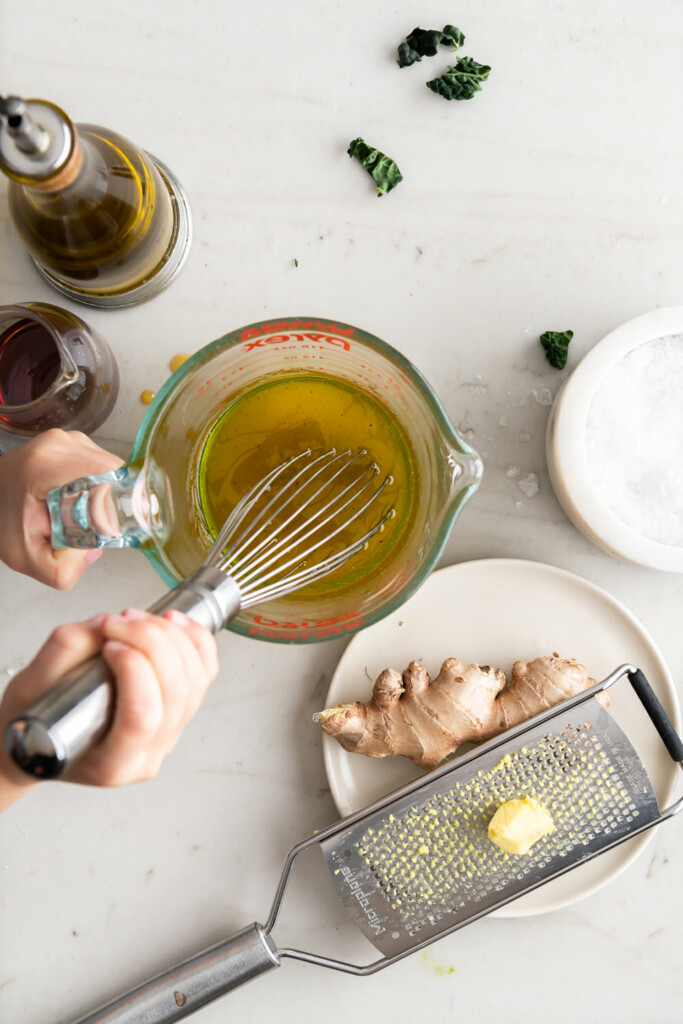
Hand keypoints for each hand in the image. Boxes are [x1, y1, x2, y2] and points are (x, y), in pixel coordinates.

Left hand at [0, 428, 122, 587]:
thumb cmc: (6, 523)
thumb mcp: (28, 559)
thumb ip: (64, 569)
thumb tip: (97, 548)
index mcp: (43, 466)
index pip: (105, 480)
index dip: (110, 510)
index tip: (98, 530)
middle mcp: (59, 444)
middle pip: (113, 477)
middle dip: (106, 508)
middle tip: (85, 525)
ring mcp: (69, 438)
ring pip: (112, 472)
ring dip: (104, 497)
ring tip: (77, 511)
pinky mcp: (76, 441)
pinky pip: (105, 466)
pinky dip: (99, 486)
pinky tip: (78, 497)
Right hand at [0, 609, 218, 809]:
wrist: (43, 736)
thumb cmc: (38, 723)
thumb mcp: (32, 688)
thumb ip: (67, 652)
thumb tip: (107, 624)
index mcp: (111, 764)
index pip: (143, 717)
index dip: (134, 670)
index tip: (109, 642)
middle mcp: (148, 754)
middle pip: (175, 693)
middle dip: (151, 642)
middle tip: (121, 621)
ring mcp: (170, 735)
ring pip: (195, 680)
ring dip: (171, 637)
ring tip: (138, 618)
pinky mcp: (181, 711)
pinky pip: (205, 672)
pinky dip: (195, 640)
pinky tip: (174, 622)